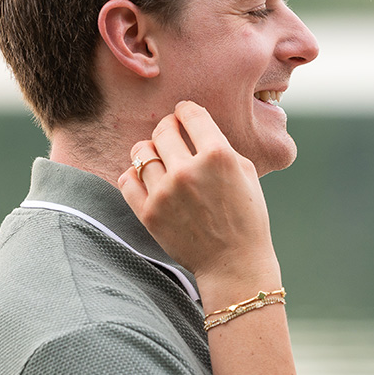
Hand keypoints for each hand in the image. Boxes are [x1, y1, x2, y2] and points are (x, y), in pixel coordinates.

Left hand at [118, 102, 279, 289]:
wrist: (234, 263)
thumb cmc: (246, 217)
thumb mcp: (246, 172)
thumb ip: (220, 145)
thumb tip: (195, 125)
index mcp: (218, 155)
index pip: (190, 113)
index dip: (186, 110)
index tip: (184, 114)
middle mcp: (188, 170)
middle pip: (162, 130)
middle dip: (168, 127)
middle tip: (172, 135)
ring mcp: (165, 192)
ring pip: (141, 152)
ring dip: (150, 151)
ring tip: (159, 159)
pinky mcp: (149, 213)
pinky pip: (127, 179)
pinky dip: (135, 175)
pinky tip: (148, 179)